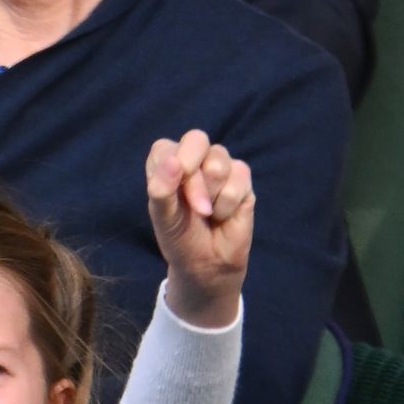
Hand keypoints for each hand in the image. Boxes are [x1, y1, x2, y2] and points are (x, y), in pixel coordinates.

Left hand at [146, 130, 253, 327]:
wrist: (208, 263)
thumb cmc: (179, 238)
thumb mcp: (163, 218)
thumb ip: (161, 190)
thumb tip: (173, 160)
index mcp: (165, 165)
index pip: (165, 147)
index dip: (171, 166)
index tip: (171, 192)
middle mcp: (192, 159)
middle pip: (197, 140)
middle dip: (195, 178)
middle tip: (195, 207)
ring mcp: (218, 166)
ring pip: (219, 160)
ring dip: (212, 194)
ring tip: (207, 213)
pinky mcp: (242, 178)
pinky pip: (240, 175)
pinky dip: (228, 202)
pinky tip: (223, 214)